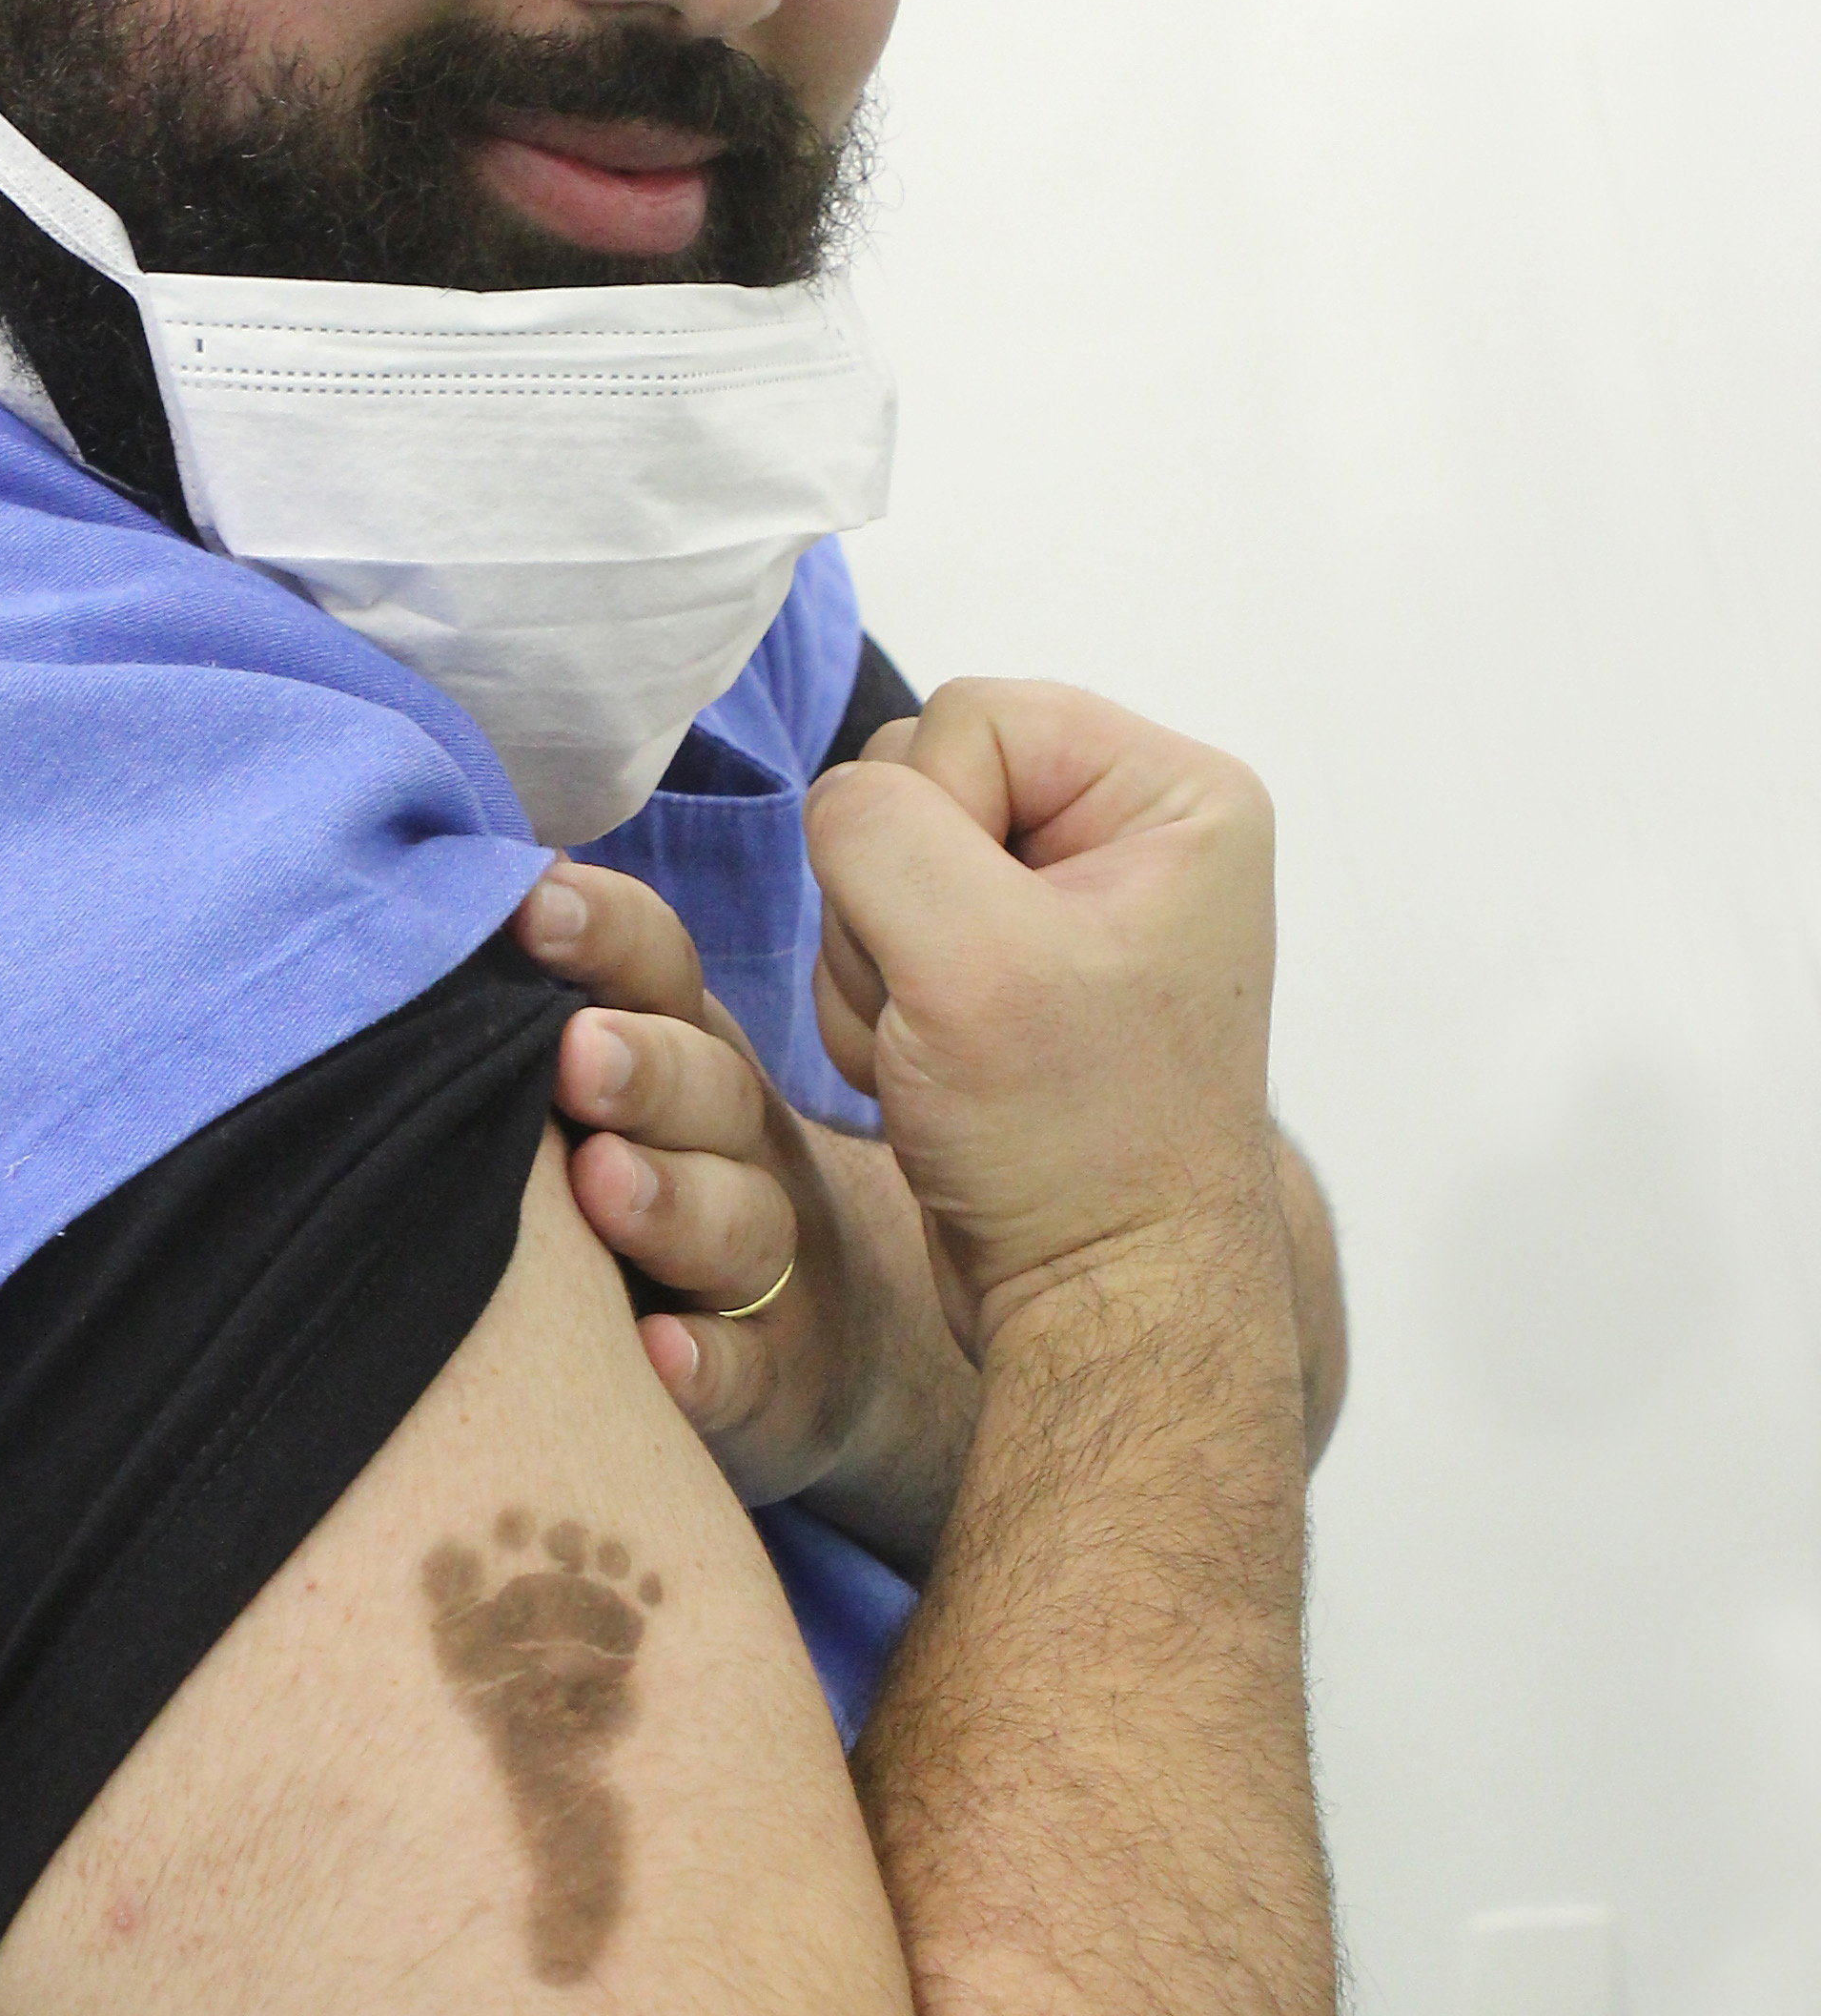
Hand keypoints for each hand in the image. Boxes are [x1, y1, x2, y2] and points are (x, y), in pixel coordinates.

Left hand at [514, 863, 874, 1504]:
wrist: (810, 1331)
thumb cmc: (656, 1166)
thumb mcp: (609, 1072)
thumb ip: (530, 990)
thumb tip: (416, 874)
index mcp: (679, 1047)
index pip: (658, 970)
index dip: (604, 934)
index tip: (533, 907)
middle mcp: (733, 1141)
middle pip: (707, 1089)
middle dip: (644, 1068)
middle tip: (577, 1053)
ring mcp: (763, 1262)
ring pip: (735, 1224)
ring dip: (669, 1202)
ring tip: (602, 1185)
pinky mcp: (771, 1376)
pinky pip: (746, 1371)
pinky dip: (707, 1366)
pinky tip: (659, 1356)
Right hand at [803, 678, 1280, 1354]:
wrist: (1099, 1298)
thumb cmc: (1070, 1141)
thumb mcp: (966, 960)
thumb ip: (877, 831)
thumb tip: (841, 805)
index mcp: (1173, 794)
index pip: (967, 717)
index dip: (926, 830)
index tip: (974, 951)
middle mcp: (1130, 832)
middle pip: (913, 785)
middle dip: (889, 908)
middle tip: (952, 1016)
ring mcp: (1062, 904)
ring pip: (876, 865)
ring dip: (874, 969)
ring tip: (946, 1056)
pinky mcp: (1007, 970)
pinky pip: (878, 933)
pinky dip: (879, 1009)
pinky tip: (935, 1073)